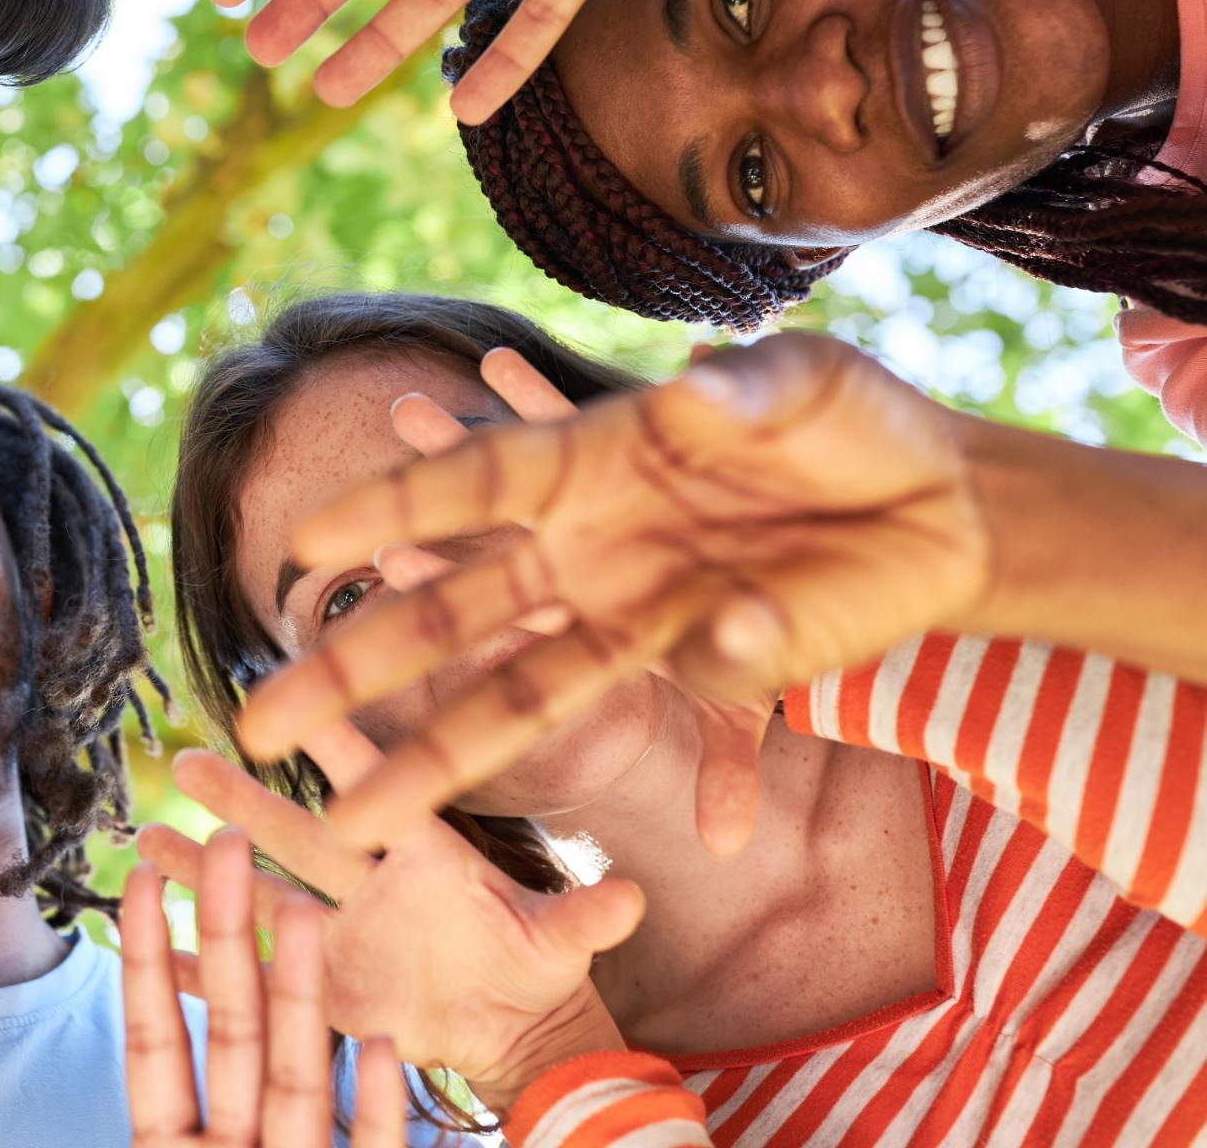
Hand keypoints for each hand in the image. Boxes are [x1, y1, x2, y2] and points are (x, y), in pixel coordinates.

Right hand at [139, 727, 632, 1114]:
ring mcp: (342, 930)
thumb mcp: (562, 942)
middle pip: (295, 829)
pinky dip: (205, 957)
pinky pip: (258, 968)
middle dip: (240, 794)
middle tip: (186, 756)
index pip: (375, 783)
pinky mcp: (326, 983)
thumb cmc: (538, 967)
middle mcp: (373, 877)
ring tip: (144, 837)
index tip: (289, 687)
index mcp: (426, 850)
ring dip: (207, 865)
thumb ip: (587, 917)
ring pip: (261, 890)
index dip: (334, 738)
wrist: (514, 1029)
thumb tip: (635, 897)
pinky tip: (154, 938)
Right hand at [240, 334, 988, 848]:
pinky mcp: (715, 665)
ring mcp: (645, 617)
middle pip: (450, 616)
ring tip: (357, 823)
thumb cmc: (848, 416)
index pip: (471, 485)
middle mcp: (591, 550)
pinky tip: (730, 826)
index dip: (387, 512)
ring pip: (519, 698)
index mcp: (591, 461)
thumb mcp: (807, 384)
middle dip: (355, 670)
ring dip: (440, 760)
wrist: (944, 492)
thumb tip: (690, 403)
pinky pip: (691, 718)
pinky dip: (721, 773)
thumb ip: (750, 392)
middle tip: (266, 721)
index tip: (304, 550)